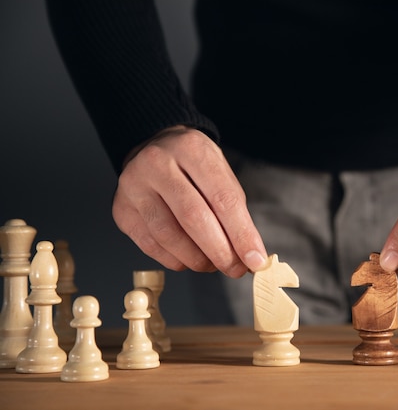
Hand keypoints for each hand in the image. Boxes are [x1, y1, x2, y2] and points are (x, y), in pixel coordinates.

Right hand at [112, 126, 267, 276]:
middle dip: (220, 251)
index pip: (223, 199)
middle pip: (194, 218)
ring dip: (197, 259)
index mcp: (192, 149)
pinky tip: (189, 259)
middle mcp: (158, 164)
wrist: (154, 149)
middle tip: (235, 269)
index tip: (255, 259)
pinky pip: (150, 245)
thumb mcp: (220, 175)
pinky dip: (175, 259)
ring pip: (169, 235)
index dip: (241, 234)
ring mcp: (134, 186)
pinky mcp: (121, 209)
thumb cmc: (193, 167)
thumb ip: (235, 212)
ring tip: (213, 264)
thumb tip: (249, 255)